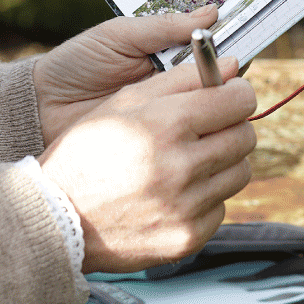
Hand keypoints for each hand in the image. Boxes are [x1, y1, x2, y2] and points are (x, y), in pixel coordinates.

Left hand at [33, 5, 218, 145]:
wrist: (42, 108)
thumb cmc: (77, 63)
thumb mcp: (119, 36)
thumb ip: (163, 26)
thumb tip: (212, 11)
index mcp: (165, 54)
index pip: (210, 50)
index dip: (229, 47)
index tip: (248, 40)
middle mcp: (172, 84)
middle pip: (218, 83)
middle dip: (231, 79)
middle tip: (236, 77)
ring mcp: (167, 115)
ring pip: (209, 112)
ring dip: (219, 107)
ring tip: (221, 100)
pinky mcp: (159, 142)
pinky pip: (188, 138)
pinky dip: (200, 133)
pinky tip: (203, 129)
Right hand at [39, 56, 256, 272]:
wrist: (57, 214)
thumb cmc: (89, 148)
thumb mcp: (125, 100)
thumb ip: (182, 78)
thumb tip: (230, 64)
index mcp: (166, 124)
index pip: (239, 100)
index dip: (238, 92)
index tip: (230, 94)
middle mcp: (180, 166)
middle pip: (246, 136)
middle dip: (232, 125)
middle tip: (209, 126)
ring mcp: (186, 207)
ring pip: (240, 172)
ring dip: (222, 161)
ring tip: (189, 158)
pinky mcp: (187, 238)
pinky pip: (221, 207)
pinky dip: (205, 196)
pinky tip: (175, 190)